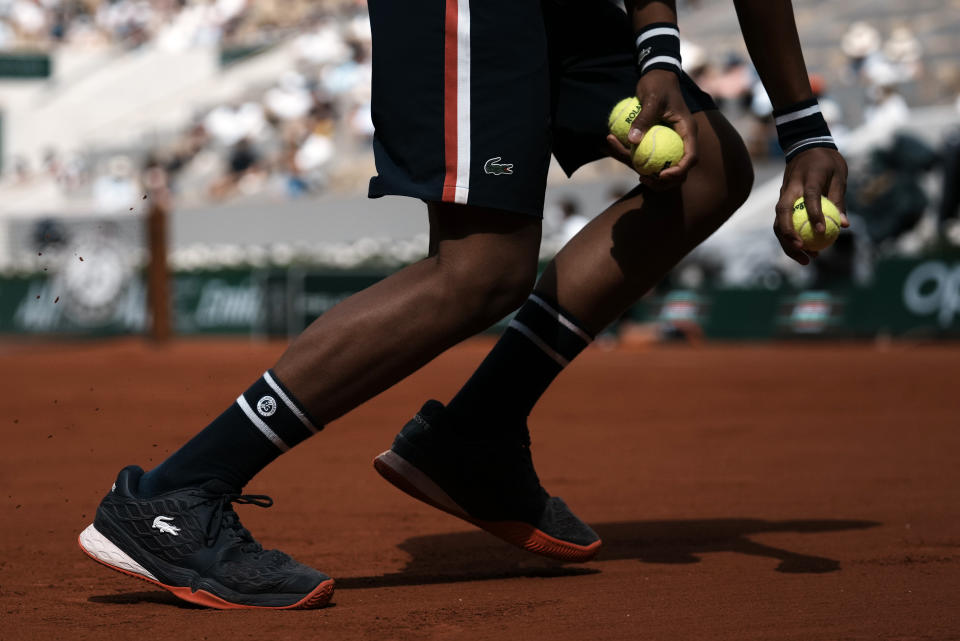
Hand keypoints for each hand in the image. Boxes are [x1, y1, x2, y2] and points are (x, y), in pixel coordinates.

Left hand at [605, 70, 698, 189]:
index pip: (691, 157)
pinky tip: (630, 162)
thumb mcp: (651, 99)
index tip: (661, 175)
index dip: (679, 171)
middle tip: (645, 180)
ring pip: (667, 167)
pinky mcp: (662, 142)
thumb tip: (632, 140)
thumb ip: (643, 118)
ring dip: (654, 176)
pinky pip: (654, 157)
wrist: (656, 76)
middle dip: (665, 181)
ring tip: (639, 177)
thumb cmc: (657, 85)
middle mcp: (682, 140)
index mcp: (687, 131)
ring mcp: (672, 142)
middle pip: (681, 170)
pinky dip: (643, 162)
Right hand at [774, 147, 849, 264]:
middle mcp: (790, 188)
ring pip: (778, 223)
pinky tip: (803, 250)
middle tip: (806, 252)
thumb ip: (839, 199)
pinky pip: (781, 223)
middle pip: (783, 215)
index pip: (809, 198)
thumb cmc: (826, 161)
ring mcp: (782, 195)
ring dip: (788, 243)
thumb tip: (845, 225)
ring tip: (806, 259)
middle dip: (790, 236)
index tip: (821, 232)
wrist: (805, 146)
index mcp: (807, 178)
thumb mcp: (839, 175)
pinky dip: (789, 239)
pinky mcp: (782, 202)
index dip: (814, 215)